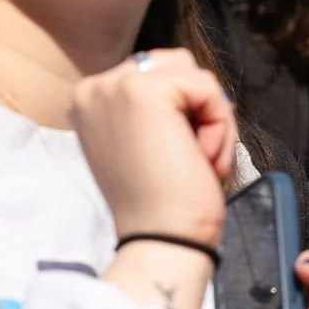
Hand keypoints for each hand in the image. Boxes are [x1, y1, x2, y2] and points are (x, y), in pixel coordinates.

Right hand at [69, 48, 235, 243]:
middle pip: (178, 68)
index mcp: (89, 101)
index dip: (184, 114)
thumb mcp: (145, 143)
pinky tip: (201, 160)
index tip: (173, 160)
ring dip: (212, 119)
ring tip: (197, 159)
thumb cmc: (163, 204)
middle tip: (192, 160)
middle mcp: (93, 88)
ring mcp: (114, 86)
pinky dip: (220, 126)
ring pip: (195, 76)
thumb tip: (194, 83)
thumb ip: (154, 108)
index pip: (157, 76)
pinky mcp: (143, 91)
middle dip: (199, 111)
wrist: (160, 240)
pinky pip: (208, 89)